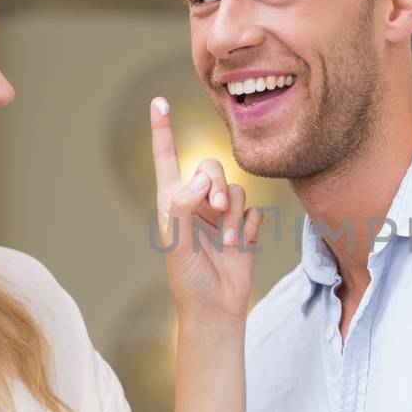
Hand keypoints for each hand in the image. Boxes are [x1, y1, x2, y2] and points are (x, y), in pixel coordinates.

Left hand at [150, 97, 263, 320]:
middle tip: (217, 207)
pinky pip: (253, 210)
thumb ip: (183, 206)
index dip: (162, 131)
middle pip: (211, 168)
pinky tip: (241, 245)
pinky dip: (249, 227)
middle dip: (217, 184)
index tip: (158, 102)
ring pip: (235, 190)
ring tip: (229, 242)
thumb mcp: (177, 242)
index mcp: (172, 202)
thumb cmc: (188, 279)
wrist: (216, 308)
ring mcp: (220, 215)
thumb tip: (200, 178)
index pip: (166, 159)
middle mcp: (196, 203)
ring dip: (234, 216)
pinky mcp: (243, 227)